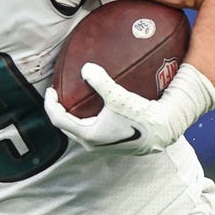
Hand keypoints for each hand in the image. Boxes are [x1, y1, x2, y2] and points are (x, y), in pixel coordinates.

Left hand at [44, 62, 214, 154]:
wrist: (163, 132)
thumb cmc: (141, 117)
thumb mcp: (119, 97)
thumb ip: (100, 82)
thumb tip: (85, 68)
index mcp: (88, 135)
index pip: (58, 119)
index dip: (50, 104)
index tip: (50, 90)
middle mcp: (92, 144)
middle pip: (65, 126)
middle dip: (59, 110)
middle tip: (58, 94)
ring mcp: (101, 146)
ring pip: (78, 130)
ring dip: (72, 116)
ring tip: (72, 101)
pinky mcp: (110, 144)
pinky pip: (89, 131)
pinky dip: (84, 119)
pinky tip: (92, 108)